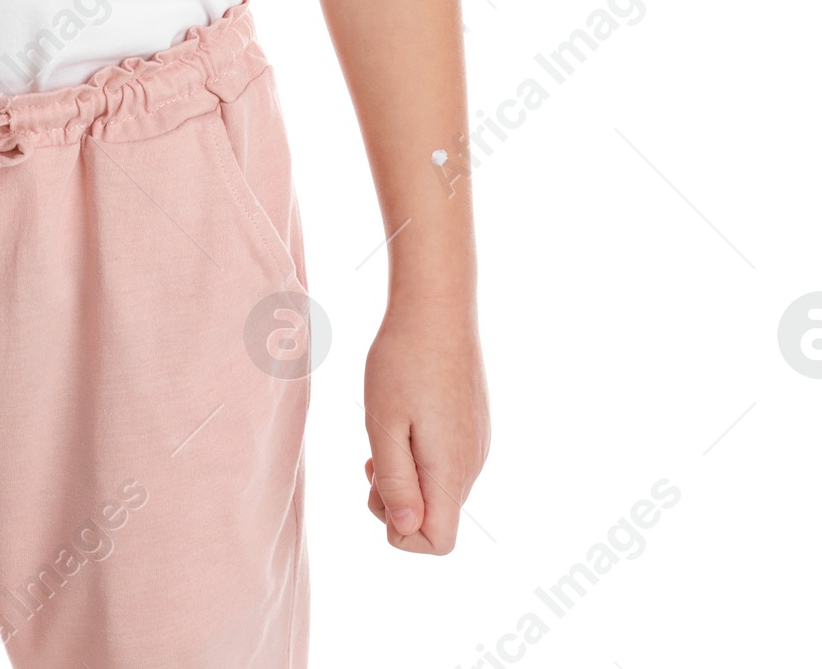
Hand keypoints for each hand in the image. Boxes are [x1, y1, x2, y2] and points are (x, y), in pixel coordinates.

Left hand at [362, 297, 489, 552]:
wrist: (437, 305)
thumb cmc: (402, 361)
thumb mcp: (384, 423)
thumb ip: (395, 482)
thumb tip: (406, 531)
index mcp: (451, 469)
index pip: (439, 541)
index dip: (402, 533)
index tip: (377, 488)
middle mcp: (472, 462)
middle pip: (438, 517)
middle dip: (399, 504)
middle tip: (370, 462)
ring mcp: (477, 442)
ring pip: (441, 488)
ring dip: (408, 477)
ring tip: (383, 434)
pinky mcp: (474, 423)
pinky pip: (447, 462)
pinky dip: (421, 456)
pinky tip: (402, 420)